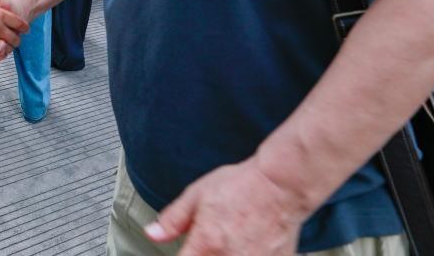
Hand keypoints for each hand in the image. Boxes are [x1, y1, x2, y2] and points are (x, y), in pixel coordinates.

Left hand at [145, 158, 309, 254]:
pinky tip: (245, 246)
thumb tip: (152, 233)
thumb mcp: (198, 194)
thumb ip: (173, 219)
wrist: (281, 185)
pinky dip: (244, 254)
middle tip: (208, 242)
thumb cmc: (242, 185)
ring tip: (228, 241)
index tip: (184, 250)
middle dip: (201, 255)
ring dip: (222, 254)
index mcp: (208, 244)